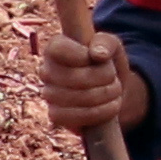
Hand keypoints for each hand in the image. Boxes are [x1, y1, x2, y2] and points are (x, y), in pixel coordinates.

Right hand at [37, 24, 147, 139]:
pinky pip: (75, 117)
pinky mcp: (55, 115)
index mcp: (55, 47)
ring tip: (114, 91)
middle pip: (74, 76)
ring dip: (105, 95)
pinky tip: (109, 106)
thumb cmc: (107, 63)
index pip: (58, 49)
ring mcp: (48, 94)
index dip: (81, 55)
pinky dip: (99, 113)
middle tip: (113, 77)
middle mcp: (46, 70)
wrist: (111, 92)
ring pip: (78, 98)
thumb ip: (106, 42)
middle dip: (104, 77)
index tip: (98, 58)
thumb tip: (99, 54)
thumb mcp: (112, 45)